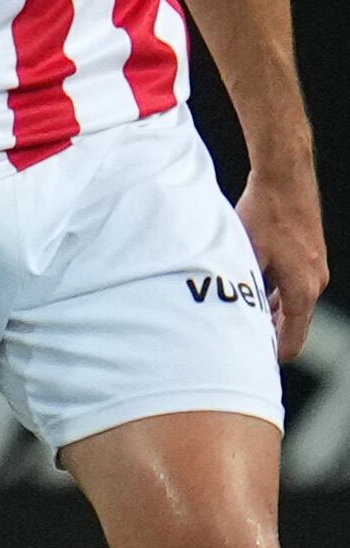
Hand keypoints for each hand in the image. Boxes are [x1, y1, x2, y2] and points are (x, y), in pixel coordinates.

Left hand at [239, 157, 325, 358]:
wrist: (284, 180)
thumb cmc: (264, 214)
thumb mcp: (247, 254)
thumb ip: (247, 286)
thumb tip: (233, 313)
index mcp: (302, 289)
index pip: (293, 338)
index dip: (274, 354)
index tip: (254, 367)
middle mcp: (314, 282)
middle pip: (293, 323)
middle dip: (270, 334)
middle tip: (242, 347)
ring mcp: (315, 268)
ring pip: (292, 303)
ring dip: (271, 312)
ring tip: (242, 321)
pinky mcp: (309, 256)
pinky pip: (292, 285)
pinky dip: (276, 294)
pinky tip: (254, 292)